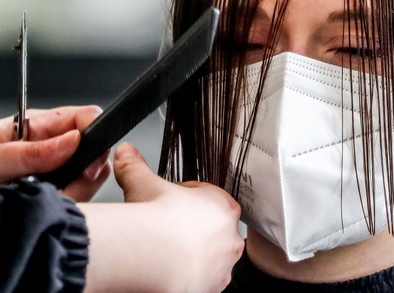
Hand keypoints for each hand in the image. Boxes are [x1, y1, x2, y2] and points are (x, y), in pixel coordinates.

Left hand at [0, 106, 109, 200]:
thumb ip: (29, 151)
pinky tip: (54, 208)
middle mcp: (50, 153)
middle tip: (70, 181)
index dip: (94, 130)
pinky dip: (72, 206)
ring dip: (78, 191)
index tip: (93, 151)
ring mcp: (55, 178)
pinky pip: (80, 202)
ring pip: (90, 179)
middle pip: (93, 150)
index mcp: (33, 130)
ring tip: (49, 197)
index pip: (81, 117)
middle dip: (89, 167)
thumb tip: (72, 140)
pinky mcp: (57, 201)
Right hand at [83, 142, 243, 292]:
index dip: (189, 198)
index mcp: (222, 206)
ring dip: (195, 256)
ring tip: (168, 255)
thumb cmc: (155, 220)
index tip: (172, 203)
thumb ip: (136, 166)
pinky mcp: (213, 289)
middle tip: (169, 231)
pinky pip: (205, 282)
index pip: (211, 198)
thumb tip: (125, 152)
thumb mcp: (143, 184)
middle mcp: (230, 236)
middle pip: (214, 230)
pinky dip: (191, 278)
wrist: (152, 257)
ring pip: (213, 258)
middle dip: (194, 229)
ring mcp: (223, 266)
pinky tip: (171, 274)